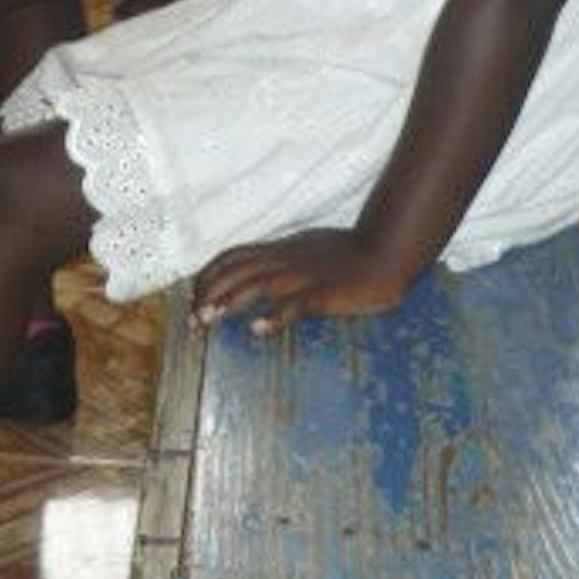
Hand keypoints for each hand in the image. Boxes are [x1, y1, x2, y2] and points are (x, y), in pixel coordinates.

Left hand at [191, 228, 411, 333]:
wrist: (386, 251)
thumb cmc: (348, 254)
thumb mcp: (305, 250)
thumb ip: (281, 259)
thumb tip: (257, 272)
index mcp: (280, 250)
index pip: (233, 257)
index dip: (209, 275)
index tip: (191, 296)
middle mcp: (286, 259)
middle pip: (237, 271)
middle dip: (210, 292)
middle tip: (192, 318)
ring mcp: (305, 275)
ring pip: (259, 284)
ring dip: (230, 301)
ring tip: (208, 318)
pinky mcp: (326, 292)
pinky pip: (297, 304)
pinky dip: (276, 316)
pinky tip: (258, 329)